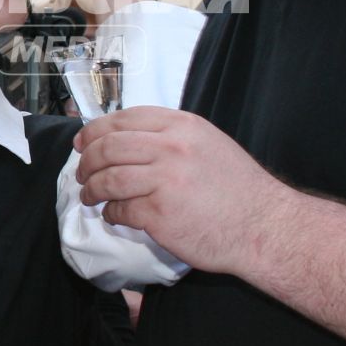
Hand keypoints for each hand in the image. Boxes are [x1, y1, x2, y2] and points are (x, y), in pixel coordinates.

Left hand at [74, 106, 294, 276]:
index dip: (96, 130)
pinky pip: (120, 210)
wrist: (264, 226)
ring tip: (89, 197)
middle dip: (87, 161)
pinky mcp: (159, 214)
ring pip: (108, 178)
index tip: (83, 143)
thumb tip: (128, 139)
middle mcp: (171, 148)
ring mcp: (164, 181)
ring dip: (91, 189)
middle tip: (81, 173)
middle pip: (109, 147)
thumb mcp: (208, 144)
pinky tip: (115, 216)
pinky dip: (111, 214)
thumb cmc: (238, 189)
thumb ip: (172, 137)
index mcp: (182, 126)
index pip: (124, 119)